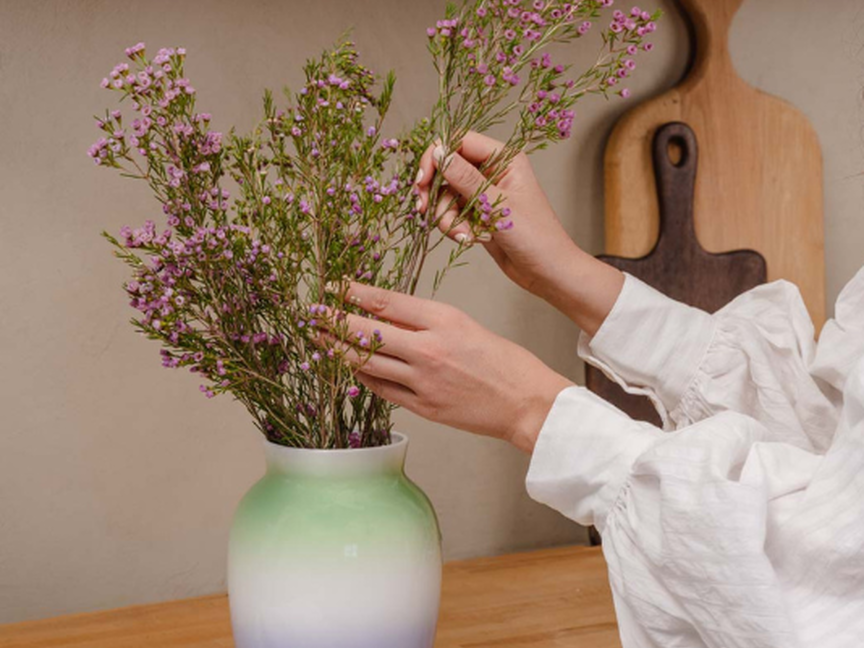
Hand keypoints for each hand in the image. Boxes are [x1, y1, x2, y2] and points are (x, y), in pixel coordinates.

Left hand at [339, 282, 572, 452]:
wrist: (526, 402)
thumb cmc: (504, 361)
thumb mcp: (466, 325)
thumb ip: (426, 320)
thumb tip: (386, 313)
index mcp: (444, 320)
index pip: (386, 302)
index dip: (354, 294)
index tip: (334, 288)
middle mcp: (430, 349)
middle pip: (368, 332)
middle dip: (335, 321)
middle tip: (312, 314)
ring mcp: (424, 381)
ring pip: (369, 362)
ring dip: (340, 350)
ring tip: (321, 340)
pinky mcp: (424, 407)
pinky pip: (382, 390)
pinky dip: (363, 377)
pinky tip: (351, 368)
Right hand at [415, 131, 623, 336]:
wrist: (547, 272)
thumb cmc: (535, 236)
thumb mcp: (497, 205)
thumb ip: (464, 178)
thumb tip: (438, 152)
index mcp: (504, 158)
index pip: (459, 141)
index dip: (436, 157)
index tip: (422, 182)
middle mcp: (492, 171)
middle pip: (447, 168)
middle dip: (435, 192)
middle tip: (424, 209)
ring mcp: (483, 193)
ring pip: (445, 194)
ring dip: (446, 216)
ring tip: (463, 234)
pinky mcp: (477, 213)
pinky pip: (452, 213)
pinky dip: (453, 226)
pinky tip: (468, 239)